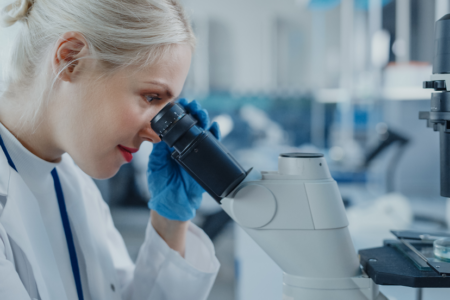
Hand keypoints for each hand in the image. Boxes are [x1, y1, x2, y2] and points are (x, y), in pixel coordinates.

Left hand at [147, 99, 220, 220]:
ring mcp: (196, 152)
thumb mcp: (156, 165)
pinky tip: (214, 127)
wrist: (172, 205)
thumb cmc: (162, 185)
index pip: (177, 125)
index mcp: (171, 145)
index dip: (179, 113)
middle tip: (193, 105)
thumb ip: (159, 151)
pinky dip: (215, 135)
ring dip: (204, 120)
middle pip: (192, 124)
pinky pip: (212, 146)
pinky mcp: (205, 161)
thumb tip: (161, 134)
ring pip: (203, 132)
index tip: (180, 104)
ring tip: (201, 113)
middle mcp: (184, 146)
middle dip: (194, 112)